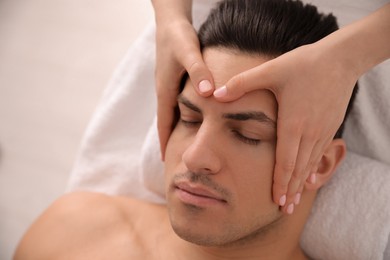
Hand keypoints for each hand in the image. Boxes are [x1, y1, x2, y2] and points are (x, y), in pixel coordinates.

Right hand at [155, 19, 213, 159]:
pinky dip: (180, 115)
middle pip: (166, 121)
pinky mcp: (174, 78)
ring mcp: (168, 84)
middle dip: (169, 140)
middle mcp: (164, 90)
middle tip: (174, 159)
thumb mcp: (189, 51)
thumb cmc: (178, 36)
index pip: (164, 123)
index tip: (167, 161)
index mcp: (165, 89)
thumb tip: (208, 95)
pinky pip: (176, 103)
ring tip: (182, 144)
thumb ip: (198, 71)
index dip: (166, 142)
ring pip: (171, 113)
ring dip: (174, 129)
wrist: (170, 20)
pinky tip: (189, 119)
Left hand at [213, 43, 356, 213]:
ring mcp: (322, 130)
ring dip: (302, 183)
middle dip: (291, 190)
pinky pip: (319, 153)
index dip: (279, 182)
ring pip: (310, 163)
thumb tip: (215, 93)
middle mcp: (309, 131)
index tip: (276, 201)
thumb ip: (242, 83)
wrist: (339, 58)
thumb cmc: (303, 64)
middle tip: (285, 210)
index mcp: (292, 122)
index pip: (284, 161)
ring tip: (296, 200)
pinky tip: (310, 178)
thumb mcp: (270, 70)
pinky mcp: (330, 125)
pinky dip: (312, 168)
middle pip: (298, 168)